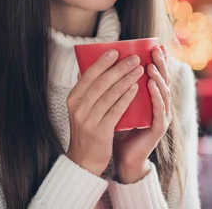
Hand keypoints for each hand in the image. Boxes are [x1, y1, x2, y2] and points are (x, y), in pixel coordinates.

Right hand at [66, 49, 143, 175]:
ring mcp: (88, 120)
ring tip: (139, 70)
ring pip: (110, 95)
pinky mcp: (100, 131)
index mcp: (73, 99)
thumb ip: (86, 90)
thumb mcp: (81, 108)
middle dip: (119, 68)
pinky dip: (126, 97)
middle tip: (134, 58)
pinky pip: (116, 110)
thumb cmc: (87, 129)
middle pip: (101, 83)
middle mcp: (78, 108)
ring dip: (126, 80)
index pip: (88, 76)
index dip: (102, 62)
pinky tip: (136, 88)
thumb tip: (91, 65)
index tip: (115, 51)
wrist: (85, 160)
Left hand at [113, 45, 171, 183]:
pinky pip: (159, 109)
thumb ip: (113, 86)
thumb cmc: (117, 127)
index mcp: (151, 97)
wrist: (120, 155)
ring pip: (164, 93)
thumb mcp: (115, 102)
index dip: (160, 60)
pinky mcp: (158, 128)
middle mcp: (160, 105)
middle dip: (161, 63)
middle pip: (164, 80)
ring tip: (151, 65)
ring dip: (158, 77)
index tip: (157, 44)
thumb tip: (92, 67)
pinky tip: (150, 84)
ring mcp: (161, 116)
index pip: (158, 74)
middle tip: (156, 49)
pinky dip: (156, 95)